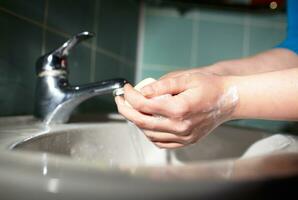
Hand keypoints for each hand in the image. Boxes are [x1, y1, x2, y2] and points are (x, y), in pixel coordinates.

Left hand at [115, 72, 237, 148]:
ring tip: (133, 110)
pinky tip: (147, 124)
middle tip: (120, 100)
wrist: (229, 100)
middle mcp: (180, 126)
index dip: (130, 96)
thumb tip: (141, 91)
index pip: (144, 105)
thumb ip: (162, 86)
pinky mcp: (187, 141)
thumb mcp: (186, 79)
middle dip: (126, 110)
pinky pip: (161, 143)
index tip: (126, 88)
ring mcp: (183, 136)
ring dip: (137, 122)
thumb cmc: (210, 87)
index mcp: (179, 109)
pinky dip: (149, 134)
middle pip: (142, 122)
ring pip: (149, 134)